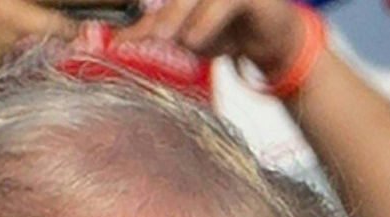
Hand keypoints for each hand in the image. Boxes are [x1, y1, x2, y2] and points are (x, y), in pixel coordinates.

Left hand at [120, 0, 305, 78]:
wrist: (272, 37)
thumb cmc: (227, 28)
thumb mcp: (186, 31)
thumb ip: (155, 29)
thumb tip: (118, 39)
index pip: (158, 0)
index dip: (142, 20)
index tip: (122, 35)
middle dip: (159, 14)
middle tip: (145, 34)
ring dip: (177, 15)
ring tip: (165, 38)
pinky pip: (224, 4)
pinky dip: (206, 23)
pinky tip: (194, 40)